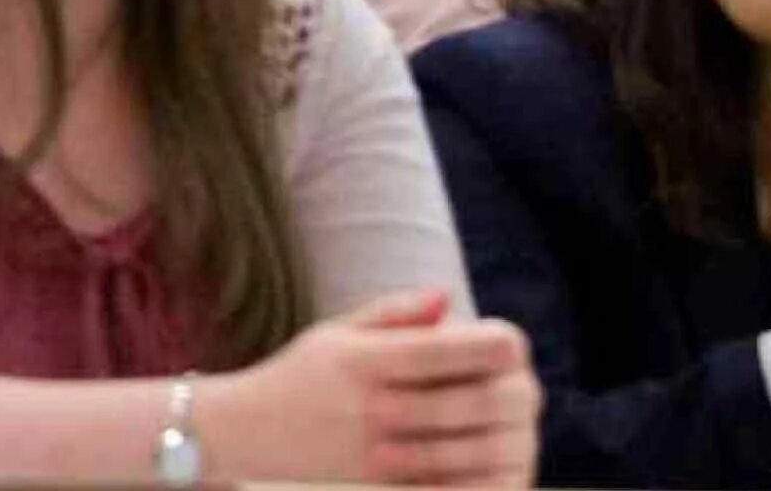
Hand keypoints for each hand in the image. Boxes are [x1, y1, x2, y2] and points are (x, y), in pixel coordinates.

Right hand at [200, 289, 538, 485]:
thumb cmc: (300, 377)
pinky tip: (499, 467)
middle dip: (516, 394)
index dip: (498, 345)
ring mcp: (376, 458)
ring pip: (470, 453)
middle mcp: (372, 408)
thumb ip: (396, 313)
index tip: (511, 343)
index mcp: (366, 360)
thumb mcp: (338, 332)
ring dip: (510, 440)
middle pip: (473, 403)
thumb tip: (451, 298)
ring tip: (519, 427)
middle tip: (527, 390)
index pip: (450, 349)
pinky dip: (482, 481)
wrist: (243, 434)